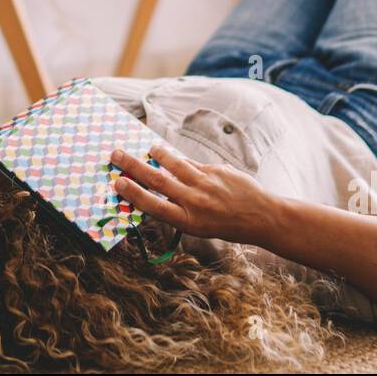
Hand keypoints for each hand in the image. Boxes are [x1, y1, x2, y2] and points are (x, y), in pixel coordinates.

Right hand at [110, 143, 279, 245]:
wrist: (260, 217)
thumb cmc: (226, 225)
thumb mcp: (198, 227)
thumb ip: (178, 209)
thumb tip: (156, 192)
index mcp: (187, 220)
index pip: (153, 205)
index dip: (133, 194)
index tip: (118, 183)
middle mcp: (194, 201)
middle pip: (157, 180)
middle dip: (134, 166)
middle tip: (116, 154)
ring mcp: (206, 183)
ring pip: (175, 164)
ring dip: (159, 154)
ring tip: (149, 149)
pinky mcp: (217, 170)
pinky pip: (193, 163)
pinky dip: (181, 159)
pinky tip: (173, 155)